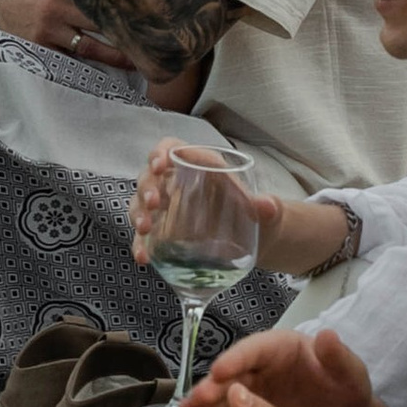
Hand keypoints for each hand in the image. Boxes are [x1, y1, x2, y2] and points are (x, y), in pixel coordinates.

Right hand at [6, 0, 134, 70]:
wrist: (3, 14)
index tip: (146, 5)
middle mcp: (55, 5)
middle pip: (98, 18)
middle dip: (123, 28)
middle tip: (151, 36)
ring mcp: (49, 29)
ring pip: (90, 46)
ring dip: (115, 55)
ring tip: (137, 61)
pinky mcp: (43, 51)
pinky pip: (72, 61)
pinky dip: (90, 68)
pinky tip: (108, 74)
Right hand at [131, 138, 281, 266]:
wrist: (256, 241)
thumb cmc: (255, 214)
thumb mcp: (263, 209)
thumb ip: (266, 207)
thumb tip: (268, 206)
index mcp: (199, 166)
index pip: (171, 148)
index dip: (160, 152)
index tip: (160, 165)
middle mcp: (177, 183)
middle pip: (150, 176)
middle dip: (147, 187)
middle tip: (153, 204)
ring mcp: (167, 209)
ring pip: (141, 204)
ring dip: (138, 214)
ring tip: (145, 230)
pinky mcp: (164, 234)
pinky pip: (145, 236)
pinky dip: (140, 245)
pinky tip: (142, 258)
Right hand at [173, 323, 377, 406]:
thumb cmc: (348, 394)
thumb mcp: (351, 376)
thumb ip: (339, 358)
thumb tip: (326, 335)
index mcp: (281, 349)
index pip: (254, 350)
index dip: (236, 359)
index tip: (219, 370)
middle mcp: (260, 369)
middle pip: (232, 374)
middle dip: (213, 386)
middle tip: (196, 399)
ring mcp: (251, 396)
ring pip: (222, 397)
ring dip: (203, 405)